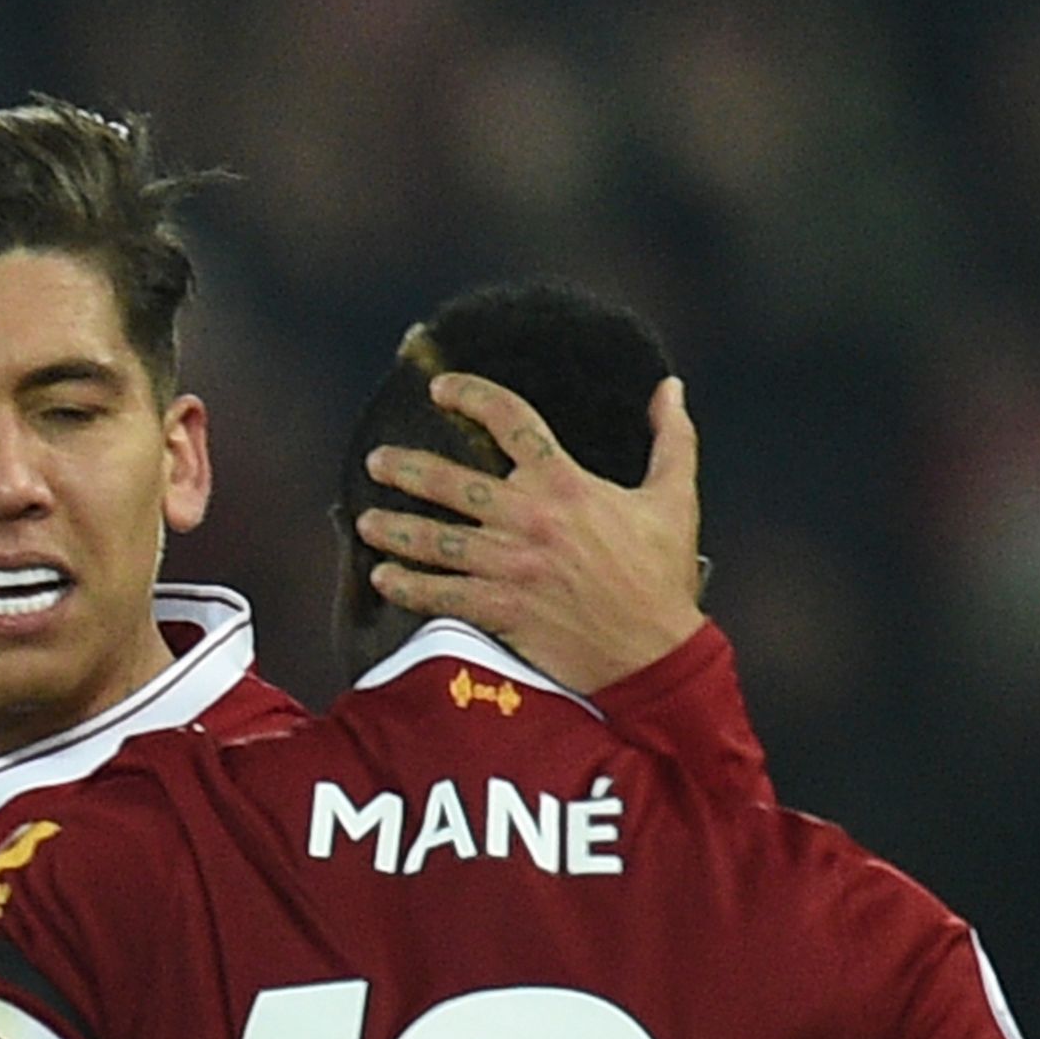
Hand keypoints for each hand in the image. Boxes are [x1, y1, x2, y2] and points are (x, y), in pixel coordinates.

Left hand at [358, 373, 703, 693]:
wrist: (654, 650)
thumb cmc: (662, 574)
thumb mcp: (675, 497)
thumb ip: (671, 437)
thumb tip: (670, 387)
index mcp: (566, 484)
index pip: (512, 421)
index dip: (472, 396)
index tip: (440, 388)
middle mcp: (530, 518)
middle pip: (452, 482)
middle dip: (406, 468)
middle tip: (376, 461)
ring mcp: (510, 565)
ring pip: (435, 540)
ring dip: (393, 529)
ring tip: (363, 521)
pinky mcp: (500, 608)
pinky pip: (440, 594)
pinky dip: (407, 586)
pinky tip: (382, 577)